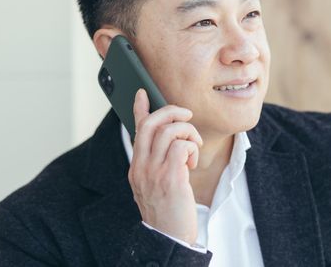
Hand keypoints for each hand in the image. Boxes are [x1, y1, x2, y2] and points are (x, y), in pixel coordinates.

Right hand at [128, 88, 202, 243]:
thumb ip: (157, 162)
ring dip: (188, 132)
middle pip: (150, 124)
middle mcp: (141, 167)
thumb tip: (170, 142)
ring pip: (169, 131)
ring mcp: (154, 172)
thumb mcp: (155, 184)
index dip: (139, 108)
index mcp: (137, 167)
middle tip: (186, 115)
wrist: (169, 238)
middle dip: (171, 111)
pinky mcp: (170, 178)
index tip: (142, 92)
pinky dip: (191, 148)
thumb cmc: (167, 210)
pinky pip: (181, 146)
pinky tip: (193, 161)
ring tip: (194, 147)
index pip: (135, 130)